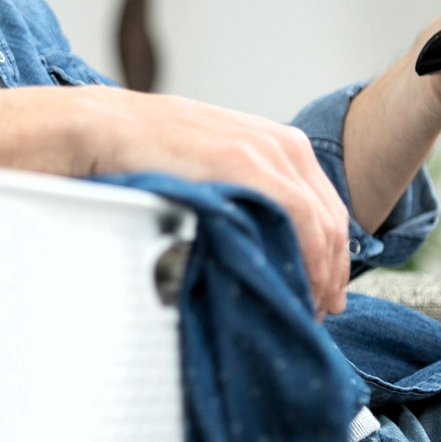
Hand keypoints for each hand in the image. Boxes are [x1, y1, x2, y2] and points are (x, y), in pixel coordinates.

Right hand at [76, 89, 353, 316]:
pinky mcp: (245, 162)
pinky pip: (299, 217)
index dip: (332, 256)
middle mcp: (282, 144)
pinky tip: (298, 286)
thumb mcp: (214, 168)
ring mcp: (266, 151)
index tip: (324, 292)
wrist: (107, 129)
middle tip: (322, 312)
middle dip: (332, 273)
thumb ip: (246, 193)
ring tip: (305, 309)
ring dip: (321, 273)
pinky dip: (308, 257)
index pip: (326, 209)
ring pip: (323, 223)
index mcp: (279, 144)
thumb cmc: (150, 153)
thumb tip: (261, 243)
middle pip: (332, 220)